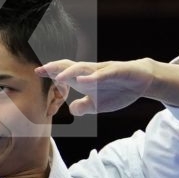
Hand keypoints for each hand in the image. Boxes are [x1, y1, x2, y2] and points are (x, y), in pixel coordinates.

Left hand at [33, 59, 154, 115]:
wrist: (142, 80)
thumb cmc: (118, 90)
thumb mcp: (98, 104)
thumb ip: (84, 106)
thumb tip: (71, 110)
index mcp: (85, 79)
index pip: (64, 74)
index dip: (50, 73)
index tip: (35, 73)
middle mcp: (91, 72)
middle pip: (70, 67)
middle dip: (55, 68)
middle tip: (40, 70)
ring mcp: (104, 71)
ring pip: (85, 68)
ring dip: (71, 72)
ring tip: (58, 77)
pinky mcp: (117, 71)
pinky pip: (104, 74)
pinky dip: (94, 77)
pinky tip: (85, 81)